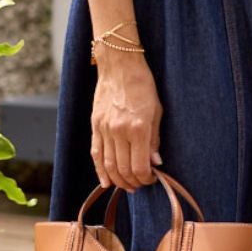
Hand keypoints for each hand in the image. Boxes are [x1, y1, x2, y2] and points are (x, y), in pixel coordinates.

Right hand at [91, 56, 162, 193]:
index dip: (146, 178)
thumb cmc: (142, 85)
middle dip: (133, 182)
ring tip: (127, 185)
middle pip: (123, 169)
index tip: (152, 179)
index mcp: (138, 127)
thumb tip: (155, 163)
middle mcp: (119, 130)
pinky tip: (105, 181)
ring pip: (108, 165)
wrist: (119, 65)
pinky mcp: (95, 125)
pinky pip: (95, 153)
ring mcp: (104, 128)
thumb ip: (155, 139)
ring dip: (118, 180)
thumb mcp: (157, 111)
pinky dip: (100, 170)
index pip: (140, 165)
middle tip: (141, 185)